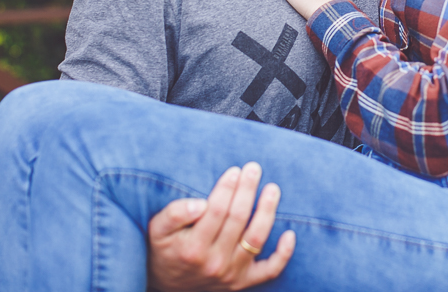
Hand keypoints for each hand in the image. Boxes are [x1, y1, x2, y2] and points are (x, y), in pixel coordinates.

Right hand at [148, 163, 294, 290]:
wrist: (168, 287)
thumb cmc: (164, 249)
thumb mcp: (157, 230)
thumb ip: (174, 214)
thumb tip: (199, 203)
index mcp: (193, 247)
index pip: (216, 211)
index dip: (227, 188)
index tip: (234, 171)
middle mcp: (214, 261)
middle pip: (238, 219)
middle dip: (247, 190)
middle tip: (254, 168)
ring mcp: (231, 273)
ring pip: (256, 239)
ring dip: (267, 211)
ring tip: (272, 188)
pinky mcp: (243, 281)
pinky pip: (270, 270)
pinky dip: (283, 254)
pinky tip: (290, 233)